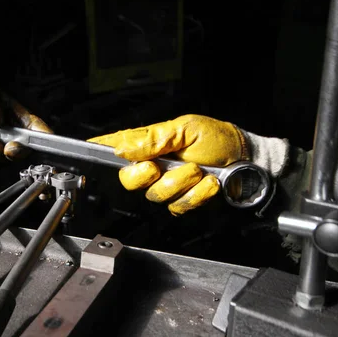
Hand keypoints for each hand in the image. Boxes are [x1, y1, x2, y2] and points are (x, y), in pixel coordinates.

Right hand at [88, 115, 248, 214]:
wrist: (247, 163)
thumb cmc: (218, 140)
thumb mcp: (185, 129)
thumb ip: (153, 138)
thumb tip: (122, 148)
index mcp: (149, 144)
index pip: (116, 146)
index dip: (100, 148)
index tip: (89, 147)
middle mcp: (153, 166)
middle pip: (128, 180)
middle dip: (147, 175)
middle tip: (161, 166)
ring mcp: (167, 186)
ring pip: (156, 195)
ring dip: (182, 182)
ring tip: (199, 170)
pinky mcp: (182, 203)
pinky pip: (178, 207)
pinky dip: (197, 194)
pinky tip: (209, 183)